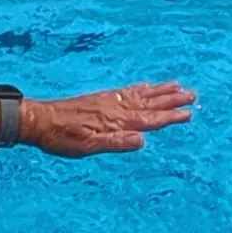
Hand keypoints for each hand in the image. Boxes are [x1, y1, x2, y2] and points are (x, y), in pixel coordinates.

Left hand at [20, 81, 194, 157]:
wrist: (39, 120)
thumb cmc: (62, 138)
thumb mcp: (88, 146)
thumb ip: (116, 142)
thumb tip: (143, 140)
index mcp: (116, 121)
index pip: (149, 120)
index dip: (170, 118)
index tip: (188, 114)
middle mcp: (115, 108)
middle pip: (149, 104)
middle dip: (171, 100)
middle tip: (192, 94)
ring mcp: (108, 102)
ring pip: (141, 95)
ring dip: (160, 91)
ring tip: (177, 86)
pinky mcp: (100, 99)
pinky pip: (126, 91)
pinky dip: (140, 88)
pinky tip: (146, 85)